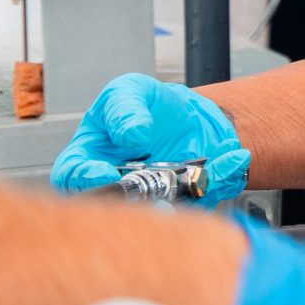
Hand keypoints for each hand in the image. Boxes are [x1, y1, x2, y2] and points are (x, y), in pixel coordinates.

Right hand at [51, 73, 250, 201]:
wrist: (186, 115)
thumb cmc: (145, 105)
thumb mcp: (130, 91)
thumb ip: (124, 109)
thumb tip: (131, 135)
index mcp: (88, 158)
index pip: (72, 176)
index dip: (84, 179)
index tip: (106, 173)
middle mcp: (116, 188)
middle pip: (114, 208)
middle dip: (136, 203)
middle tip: (155, 192)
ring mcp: (149, 199)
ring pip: (160, 214)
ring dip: (182, 199)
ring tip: (200, 175)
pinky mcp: (182, 203)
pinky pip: (201, 200)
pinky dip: (220, 179)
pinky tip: (233, 157)